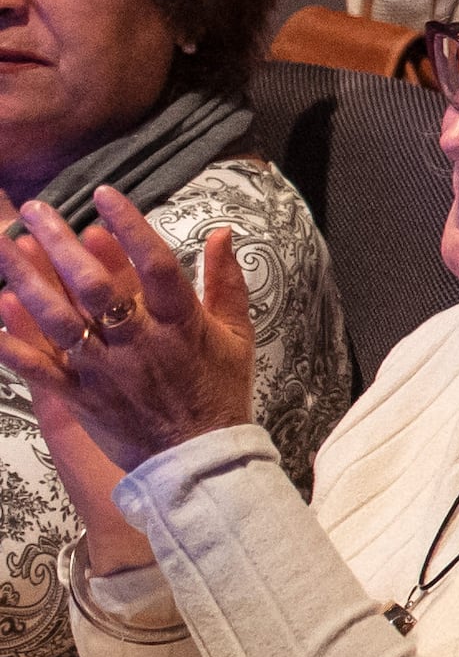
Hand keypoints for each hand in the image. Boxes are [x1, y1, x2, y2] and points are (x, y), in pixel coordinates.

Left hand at [0, 196, 257, 472]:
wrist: (200, 461)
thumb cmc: (220, 392)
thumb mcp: (237, 334)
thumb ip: (226, 282)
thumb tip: (220, 233)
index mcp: (181, 324)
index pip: (155, 265)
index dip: (129, 227)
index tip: (104, 195)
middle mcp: (140, 344)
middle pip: (95, 287)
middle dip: (62, 245)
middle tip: (36, 212)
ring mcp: (106, 372)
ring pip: (60, 321)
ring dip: (27, 282)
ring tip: (4, 247)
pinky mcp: (83, 398)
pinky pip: (41, 369)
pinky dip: (15, 344)